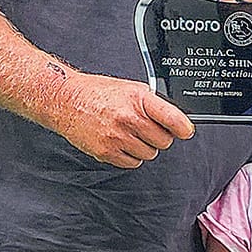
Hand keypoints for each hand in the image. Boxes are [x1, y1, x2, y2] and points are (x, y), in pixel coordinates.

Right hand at [49, 71, 194, 167]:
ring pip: (149, 154)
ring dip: (144, 147)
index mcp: (138, 99)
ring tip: (130, 133)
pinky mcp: (106, 152)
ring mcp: (117, 137)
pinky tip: (120, 142)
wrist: (66, 100)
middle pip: (164, 141)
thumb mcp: (130, 88)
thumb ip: (152, 103)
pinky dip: (130, 156)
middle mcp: (128, 118)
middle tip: (146, 129)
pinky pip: (132, 163)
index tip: (186, 131)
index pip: (172, 118)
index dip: (183, 128)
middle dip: (159, 136)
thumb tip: (176, 119)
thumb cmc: (98, 93)